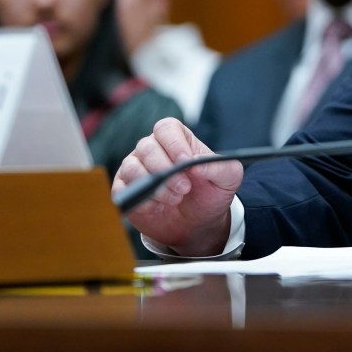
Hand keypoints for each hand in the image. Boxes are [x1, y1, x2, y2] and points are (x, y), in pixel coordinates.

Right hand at [111, 118, 242, 256]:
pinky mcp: (126, 190)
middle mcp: (154, 149)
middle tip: (184, 188)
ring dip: (155, 187)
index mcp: (179, 139)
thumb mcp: (228, 178)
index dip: (174, 143)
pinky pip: (123, 190)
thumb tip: (198, 163)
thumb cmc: (211, 193)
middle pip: (147, 147)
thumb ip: (219, 166)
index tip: (185, 162)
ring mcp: (137, 168)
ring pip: (132, 168)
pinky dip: (142, 201)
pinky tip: (158, 208)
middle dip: (166, 170)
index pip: (166, 128)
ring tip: (175, 199)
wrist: (199, 223)